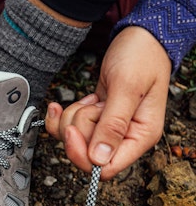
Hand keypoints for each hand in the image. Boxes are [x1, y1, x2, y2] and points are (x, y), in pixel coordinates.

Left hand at [45, 26, 171, 179]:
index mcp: (140, 137)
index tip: (73, 131)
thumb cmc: (141, 57)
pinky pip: (67, 129)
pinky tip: (67, 103)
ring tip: (91, 98)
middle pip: (85, 153)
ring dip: (73, 117)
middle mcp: (124, 138)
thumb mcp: (127, 88)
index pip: (106, 168)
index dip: (83, 155)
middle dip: (79, 127)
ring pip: (73, 140)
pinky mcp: (94, 120)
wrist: (140, 37)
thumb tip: (99, 159)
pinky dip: (63, 115)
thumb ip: (113, 125)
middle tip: (93, 104)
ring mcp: (107, 130)